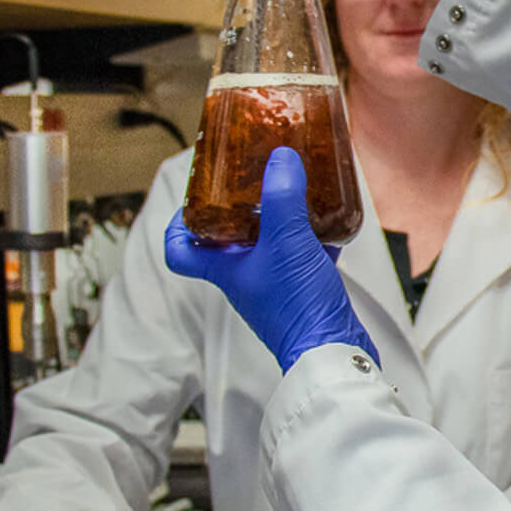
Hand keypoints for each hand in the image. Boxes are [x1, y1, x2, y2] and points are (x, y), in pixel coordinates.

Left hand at [165, 146, 377, 371]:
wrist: (333, 351)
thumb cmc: (298, 308)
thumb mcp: (287, 242)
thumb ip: (282, 197)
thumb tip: (279, 159)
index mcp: (224, 269)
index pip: (179, 249)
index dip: (177, 222)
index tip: (195, 196)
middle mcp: (244, 277)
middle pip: (226, 239)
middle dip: (238, 207)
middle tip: (253, 178)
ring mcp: (273, 284)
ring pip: (267, 243)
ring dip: (278, 217)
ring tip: (295, 190)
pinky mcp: (302, 290)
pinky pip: (301, 254)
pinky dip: (313, 235)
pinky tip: (330, 220)